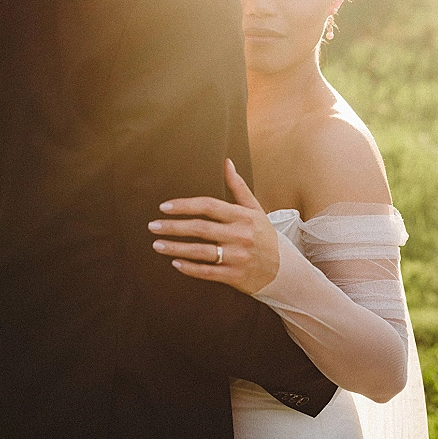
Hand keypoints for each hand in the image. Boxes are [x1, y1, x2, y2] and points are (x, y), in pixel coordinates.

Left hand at [148, 159, 279, 293]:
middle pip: (200, 229)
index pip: (209, 206)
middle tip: (153, 225)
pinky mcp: (235, 276)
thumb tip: (227, 162)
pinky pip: (208, 272)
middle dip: (174, 227)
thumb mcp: (255, 209)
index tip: (164, 207)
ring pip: (200, 251)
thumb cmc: (265, 236)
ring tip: (157, 245)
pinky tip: (175, 263)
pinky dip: (190, 268)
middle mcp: (240, 235)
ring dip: (176, 248)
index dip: (185, 205)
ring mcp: (237, 257)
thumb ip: (238, 186)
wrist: (285, 270)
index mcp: (242, 216)